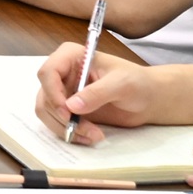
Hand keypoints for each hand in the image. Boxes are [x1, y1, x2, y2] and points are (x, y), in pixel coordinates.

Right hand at [34, 46, 156, 143]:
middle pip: (45, 96)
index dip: (52, 93)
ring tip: (92, 135)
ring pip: (47, 112)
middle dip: (62, 116)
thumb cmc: (137, 83)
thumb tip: (72, 106)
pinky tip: (89, 136)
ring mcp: (63, 92)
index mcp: (71, 57)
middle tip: (84, 130)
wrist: (147, 99)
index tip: (67, 112)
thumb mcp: (122, 84)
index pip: (48, 72)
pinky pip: (56, 123)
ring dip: (65, 128)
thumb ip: (97, 93)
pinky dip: (70, 133)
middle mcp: (62, 73)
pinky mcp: (68, 109)